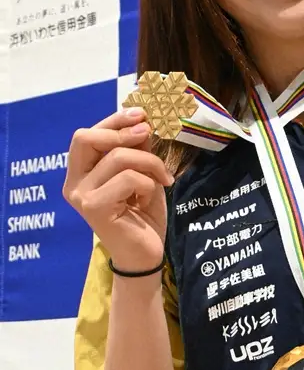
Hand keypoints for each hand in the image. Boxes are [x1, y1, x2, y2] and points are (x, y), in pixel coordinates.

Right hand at [63, 108, 173, 271]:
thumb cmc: (143, 217)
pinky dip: (148, 184)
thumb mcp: (142, 175)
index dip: (113, 120)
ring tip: (162, 179)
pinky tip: (149, 198)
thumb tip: (143, 119)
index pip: (86, 135)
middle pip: (85, 137)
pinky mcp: (93, 207)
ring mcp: (81, 196)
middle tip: (149, 134)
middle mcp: (74, 183)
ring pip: (117, 157)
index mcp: (80, 173)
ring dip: (149, 163)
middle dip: (121, 131)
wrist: (146, 255)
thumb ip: (137, 150)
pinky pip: (127, 178)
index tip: (141, 114)